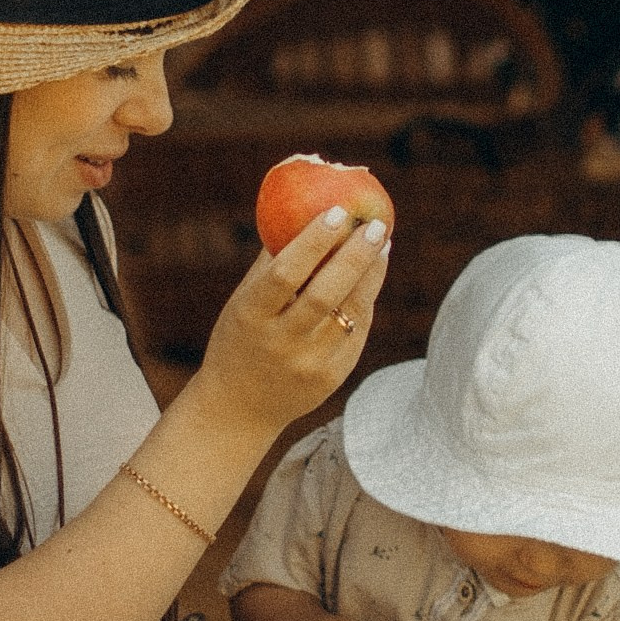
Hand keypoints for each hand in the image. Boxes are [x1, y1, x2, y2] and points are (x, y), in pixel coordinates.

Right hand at [194, 206, 390, 440]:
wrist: (237, 409)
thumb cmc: (241, 337)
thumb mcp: (243, 302)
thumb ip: (272, 262)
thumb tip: (302, 210)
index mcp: (251, 315)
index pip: (285, 274)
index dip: (313, 242)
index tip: (338, 212)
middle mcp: (280, 342)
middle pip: (325, 294)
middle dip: (354, 256)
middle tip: (375, 225)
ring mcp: (308, 363)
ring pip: (350, 313)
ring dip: (370, 275)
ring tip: (382, 244)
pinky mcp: (331, 378)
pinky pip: (357, 332)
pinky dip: (366, 301)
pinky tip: (371, 277)